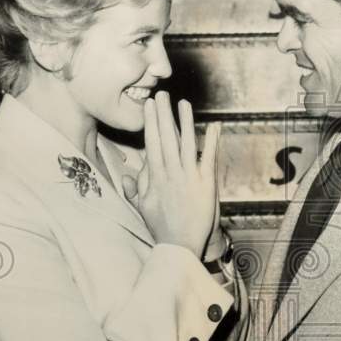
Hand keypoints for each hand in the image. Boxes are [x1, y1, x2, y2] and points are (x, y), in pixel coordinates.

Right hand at [123, 92, 219, 258]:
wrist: (180, 245)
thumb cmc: (162, 226)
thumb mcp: (143, 207)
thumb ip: (136, 188)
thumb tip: (126, 175)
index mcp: (155, 177)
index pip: (152, 143)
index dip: (151, 123)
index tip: (149, 106)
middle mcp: (171, 174)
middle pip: (166, 139)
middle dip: (163, 115)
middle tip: (161, 95)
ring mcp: (188, 178)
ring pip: (185, 144)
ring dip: (185, 122)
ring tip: (184, 103)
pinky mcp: (206, 185)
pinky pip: (208, 159)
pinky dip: (211, 143)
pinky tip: (214, 127)